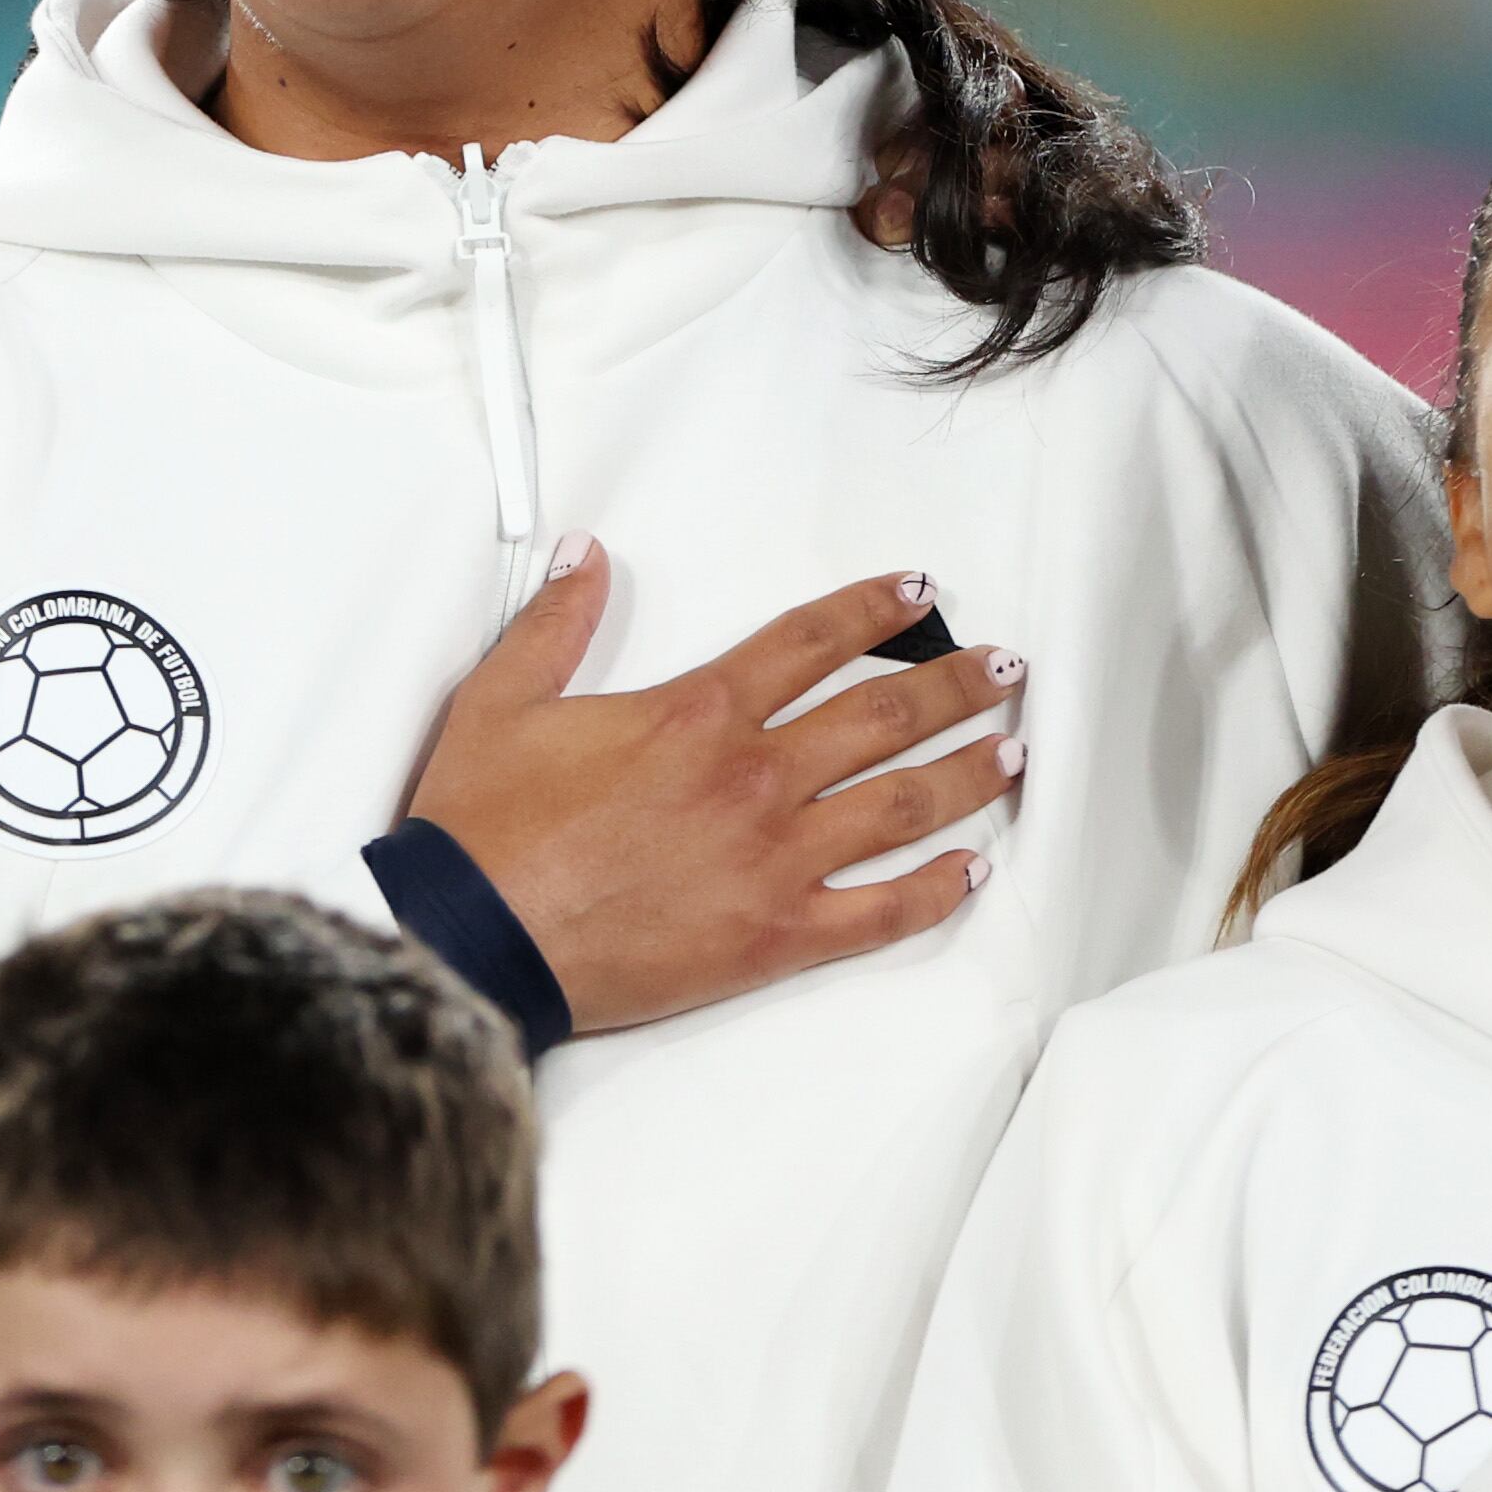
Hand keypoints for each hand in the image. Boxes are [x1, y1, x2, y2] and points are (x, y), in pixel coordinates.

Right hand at [403, 545, 1024, 1036]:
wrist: (476, 937)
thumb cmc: (485, 827)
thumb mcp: (502, 698)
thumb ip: (556, 621)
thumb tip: (587, 554)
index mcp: (698, 712)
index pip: (811, 641)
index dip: (873, 609)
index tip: (920, 591)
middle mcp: (754, 777)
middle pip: (882, 716)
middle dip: (957, 685)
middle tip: (1006, 669)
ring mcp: (774, 859)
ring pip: (900, 806)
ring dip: (967, 775)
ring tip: (1014, 752)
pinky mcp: (773, 936)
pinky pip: (876, 914)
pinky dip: (932, 894)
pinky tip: (969, 873)